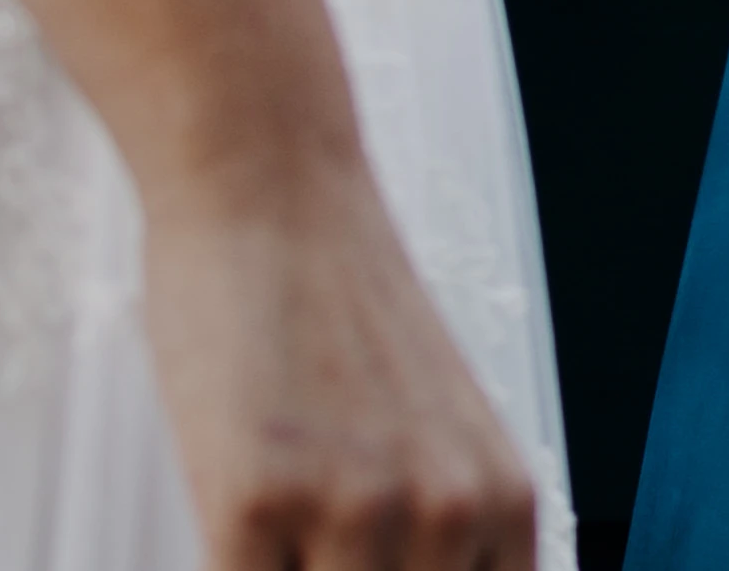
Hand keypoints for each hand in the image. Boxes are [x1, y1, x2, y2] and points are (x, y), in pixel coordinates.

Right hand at [145, 172, 536, 570]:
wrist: (275, 195)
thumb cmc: (342, 316)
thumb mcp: (435, 431)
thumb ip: (442, 526)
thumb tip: (413, 570)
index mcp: (503, 503)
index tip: (372, 558)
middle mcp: (449, 511)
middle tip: (308, 527)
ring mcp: (356, 506)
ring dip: (281, 565)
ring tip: (271, 504)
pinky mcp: (255, 497)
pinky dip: (224, 564)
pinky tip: (226, 510)